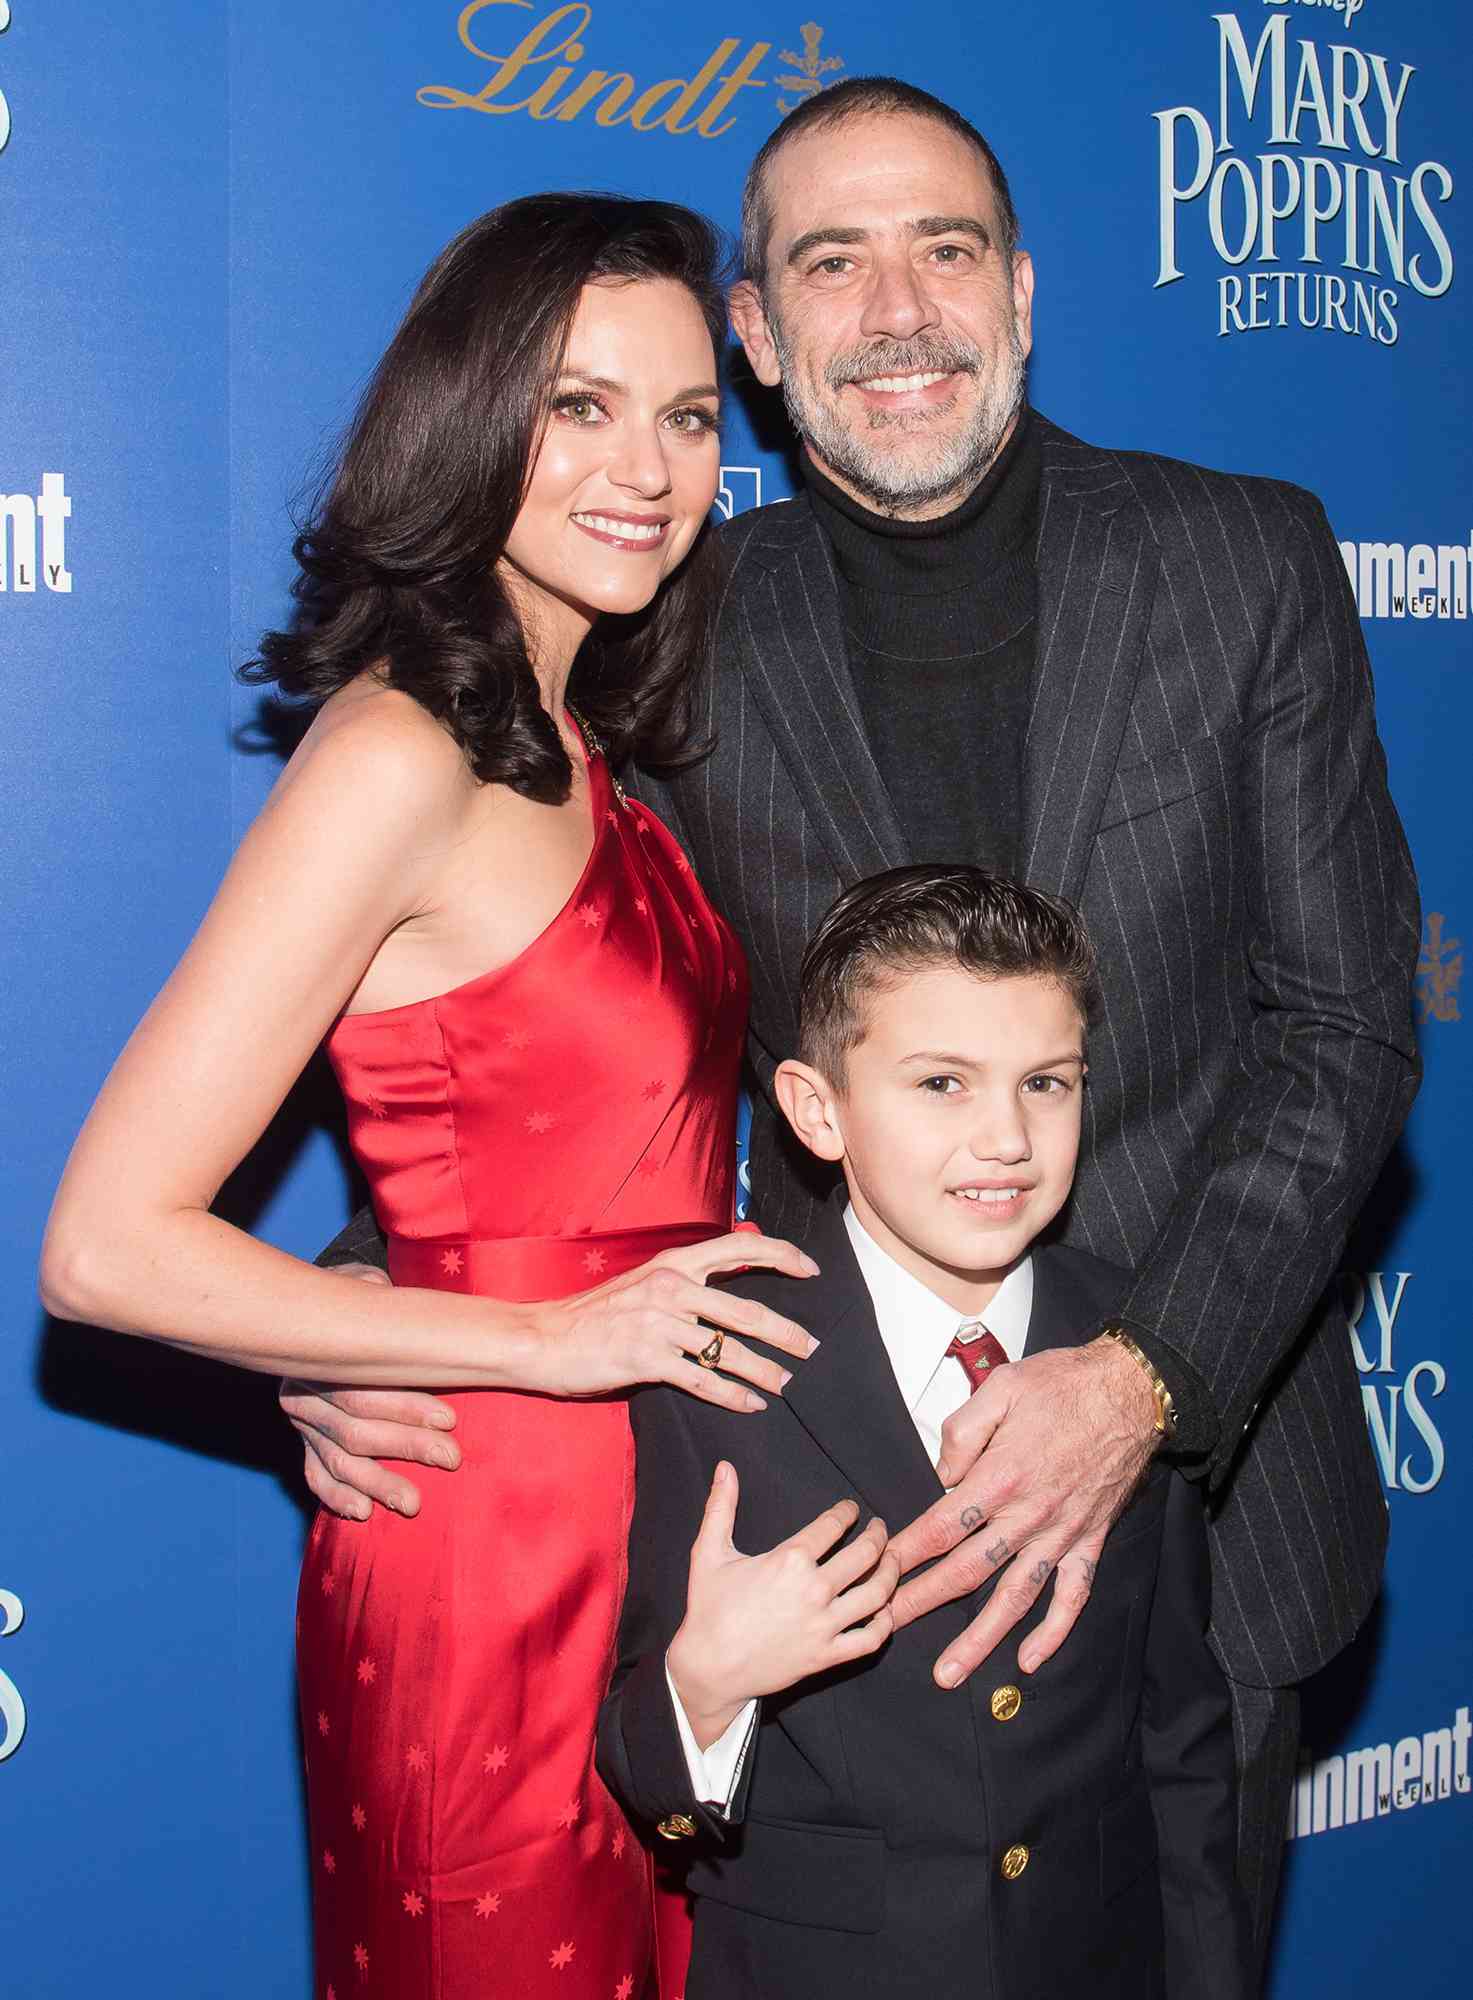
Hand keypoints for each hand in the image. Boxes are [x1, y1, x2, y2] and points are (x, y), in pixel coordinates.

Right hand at [284, 1262, 458, 1519]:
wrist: (318, 1308)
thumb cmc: (358, 1298)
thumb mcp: (364, 1287)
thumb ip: (378, 1296)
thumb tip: (395, 1298)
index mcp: (319, 1357)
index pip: (361, 1391)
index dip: (406, 1407)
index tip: (449, 1419)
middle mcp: (303, 1394)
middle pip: (354, 1430)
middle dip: (407, 1445)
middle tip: (451, 1457)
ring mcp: (304, 1423)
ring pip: (339, 1460)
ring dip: (378, 1482)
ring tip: (413, 1503)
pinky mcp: (306, 1442)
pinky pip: (316, 1475)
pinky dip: (337, 1495)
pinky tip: (362, 1511)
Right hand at [532, 1231, 819, 1412]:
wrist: (543, 1338)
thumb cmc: (594, 1315)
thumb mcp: (642, 1282)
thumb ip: (684, 1281)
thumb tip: (728, 1285)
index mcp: (672, 1263)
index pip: (739, 1247)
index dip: (781, 1255)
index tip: (811, 1269)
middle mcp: (670, 1287)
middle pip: (745, 1310)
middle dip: (785, 1332)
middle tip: (811, 1348)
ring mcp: (657, 1324)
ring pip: (728, 1350)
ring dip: (764, 1371)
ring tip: (785, 1384)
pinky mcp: (645, 1360)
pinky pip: (702, 1380)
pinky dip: (732, 1395)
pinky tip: (750, 1404)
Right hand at [667, 1464, 896, 1746]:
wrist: (709, 1668)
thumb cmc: (709, 1609)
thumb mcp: (709, 1552)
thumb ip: (720, 1506)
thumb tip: (724, 1467)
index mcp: (790, 1560)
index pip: (833, 1525)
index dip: (847, 1512)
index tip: (852, 1509)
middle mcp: (814, 1590)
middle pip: (865, 1554)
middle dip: (878, 1535)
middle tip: (879, 1528)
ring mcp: (824, 1625)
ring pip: (877, 1594)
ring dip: (891, 1572)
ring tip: (892, 1559)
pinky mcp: (827, 1656)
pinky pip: (870, 1639)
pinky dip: (885, 1623)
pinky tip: (887, 1609)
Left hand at [887, 1337, 1158, 1685]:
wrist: (1132, 1392)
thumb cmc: (1064, 1384)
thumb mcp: (1002, 1385)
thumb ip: (963, 1429)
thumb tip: (943, 1473)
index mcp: (1002, 1476)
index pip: (942, 1526)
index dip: (908, 1552)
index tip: (879, 1571)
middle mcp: (1030, 1515)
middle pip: (968, 1570)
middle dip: (923, 1601)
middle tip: (887, 1625)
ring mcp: (1062, 1533)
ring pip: (1015, 1597)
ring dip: (981, 1638)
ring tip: (949, 1672)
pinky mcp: (1090, 1540)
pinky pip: (1072, 1595)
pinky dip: (1053, 1632)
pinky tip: (1030, 1660)